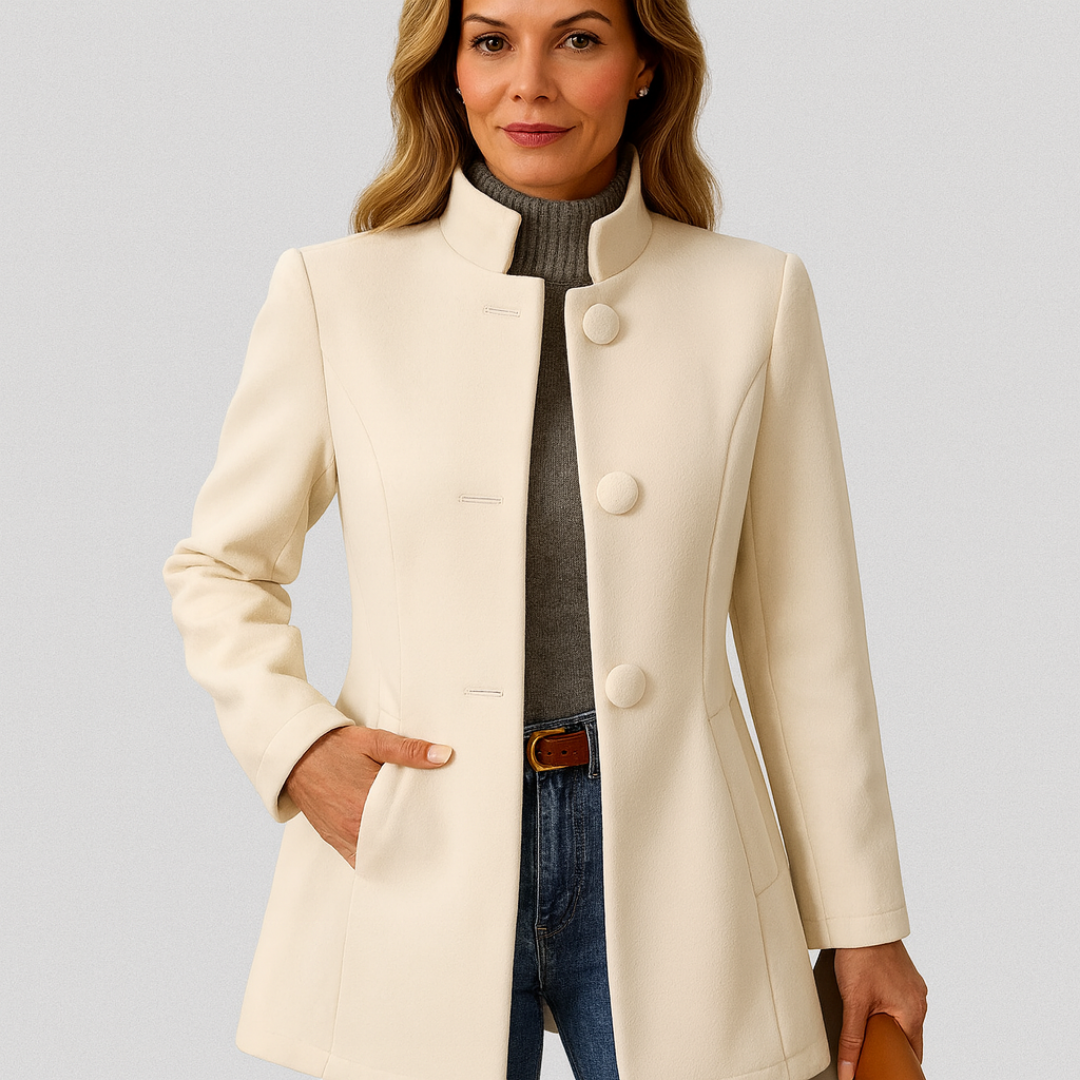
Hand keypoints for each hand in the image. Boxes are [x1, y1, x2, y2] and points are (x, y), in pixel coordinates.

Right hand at [283, 725, 453, 867]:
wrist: (297, 754)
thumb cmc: (337, 746)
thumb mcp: (375, 741)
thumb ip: (410, 750)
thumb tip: (444, 755)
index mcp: (367, 804)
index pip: (407, 825)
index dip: (427, 827)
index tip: (443, 826)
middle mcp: (353, 828)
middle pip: (395, 844)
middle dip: (414, 842)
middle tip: (436, 838)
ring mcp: (342, 837)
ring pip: (378, 856)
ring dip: (396, 852)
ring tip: (417, 846)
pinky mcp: (333, 840)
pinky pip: (358, 860)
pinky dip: (375, 859)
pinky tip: (391, 855)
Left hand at [833, 939, 926, 1079]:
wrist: (863, 921)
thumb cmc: (861, 957)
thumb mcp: (853, 1003)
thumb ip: (852, 1040)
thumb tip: (849, 1072)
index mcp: (914, 1013)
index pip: (912, 1054)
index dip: (897, 1063)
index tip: (882, 1068)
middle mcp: (919, 1001)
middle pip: (908, 1036)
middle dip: (890, 1045)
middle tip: (869, 1050)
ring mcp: (913, 986)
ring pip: (903, 1017)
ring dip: (887, 1025)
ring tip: (865, 1025)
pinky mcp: (904, 974)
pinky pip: (900, 999)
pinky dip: (888, 1007)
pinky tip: (869, 1002)